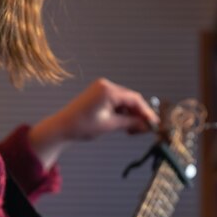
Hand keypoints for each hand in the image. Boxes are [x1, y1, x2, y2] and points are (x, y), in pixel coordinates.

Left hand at [28, 78, 158, 169]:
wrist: (62, 127)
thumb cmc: (82, 126)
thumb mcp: (110, 125)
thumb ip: (130, 124)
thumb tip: (146, 125)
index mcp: (108, 90)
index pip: (134, 99)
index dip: (146, 112)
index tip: (154, 124)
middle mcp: (106, 86)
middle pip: (131, 99)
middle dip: (139, 114)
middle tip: (145, 130)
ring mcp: (102, 89)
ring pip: (124, 102)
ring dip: (130, 115)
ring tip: (133, 131)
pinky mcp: (99, 95)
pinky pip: (116, 102)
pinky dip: (122, 113)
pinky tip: (124, 125)